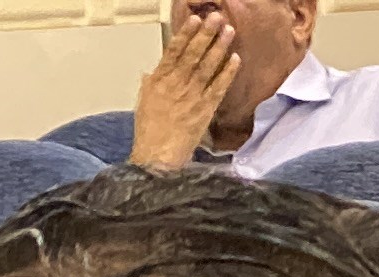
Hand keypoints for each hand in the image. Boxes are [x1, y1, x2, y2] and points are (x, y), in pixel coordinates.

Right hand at [129, 5, 242, 167]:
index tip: (193, 19)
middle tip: (216, 17)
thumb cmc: (149, 131)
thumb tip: (152, 72)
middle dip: (205, 34)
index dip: (185, 34)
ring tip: (229, 31)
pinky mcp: (205, 110)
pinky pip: (218, 88)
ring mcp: (192, 97)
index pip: (173, 50)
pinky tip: (234, 59)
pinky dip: (227, 73)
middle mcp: (176, 84)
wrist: (158, 155)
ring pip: (207, 67)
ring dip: (219, 48)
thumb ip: (150, 83)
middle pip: (193, 54)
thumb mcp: (144, 101)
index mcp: (159, 79)